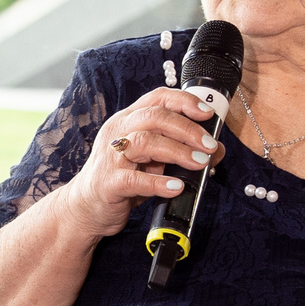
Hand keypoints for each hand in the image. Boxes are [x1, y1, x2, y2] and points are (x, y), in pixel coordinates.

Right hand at [61, 85, 221, 240]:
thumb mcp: (152, 160)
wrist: (87, 208)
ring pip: (145, 142)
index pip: (157, 98)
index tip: (208, 114)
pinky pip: (134, 179)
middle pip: (154, 117)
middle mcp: (118, 132)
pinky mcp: (109, 182)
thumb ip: (179, 150)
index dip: (185, 102)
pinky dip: (158, 182)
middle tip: (209, 145)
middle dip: (188, 129)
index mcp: (128, 120)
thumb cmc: (123, 179)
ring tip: (199, 164)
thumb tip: (216, 150)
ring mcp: (111, 156)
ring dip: (177, 151)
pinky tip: (176, 187)